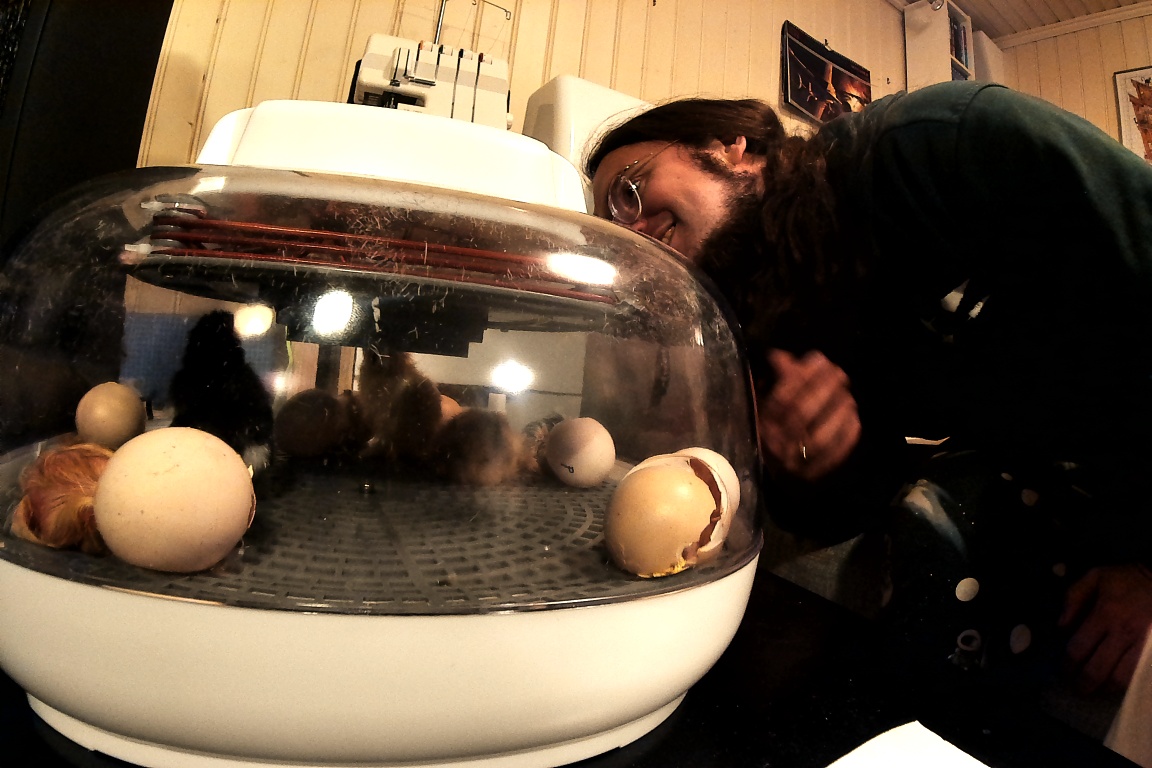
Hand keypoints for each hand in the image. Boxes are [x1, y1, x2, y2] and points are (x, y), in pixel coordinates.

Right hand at [757, 349, 860, 481]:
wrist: (769, 477)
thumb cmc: (766, 430)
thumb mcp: (762, 402)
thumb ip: (774, 381)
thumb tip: (783, 356)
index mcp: (760, 425)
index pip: (781, 399)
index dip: (801, 376)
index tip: (818, 359)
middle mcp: (776, 445)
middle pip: (803, 414)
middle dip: (824, 389)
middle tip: (839, 373)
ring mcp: (796, 463)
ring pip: (821, 435)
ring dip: (838, 410)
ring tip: (846, 396)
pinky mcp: (815, 474)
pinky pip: (836, 453)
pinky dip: (847, 432)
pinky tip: (852, 416)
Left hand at [1060, 564, 1151, 694]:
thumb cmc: (1127, 579)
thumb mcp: (1094, 577)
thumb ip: (1073, 599)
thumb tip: (1061, 628)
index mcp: (1105, 614)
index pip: (1079, 649)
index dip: (1067, 666)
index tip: (1062, 672)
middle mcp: (1123, 633)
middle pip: (1098, 670)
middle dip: (1083, 684)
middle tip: (1076, 689)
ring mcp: (1144, 645)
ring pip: (1122, 679)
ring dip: (1106, 689)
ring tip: (1097, 691)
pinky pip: (1142, 676)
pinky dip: (1128, 685)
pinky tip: (1118, 685)